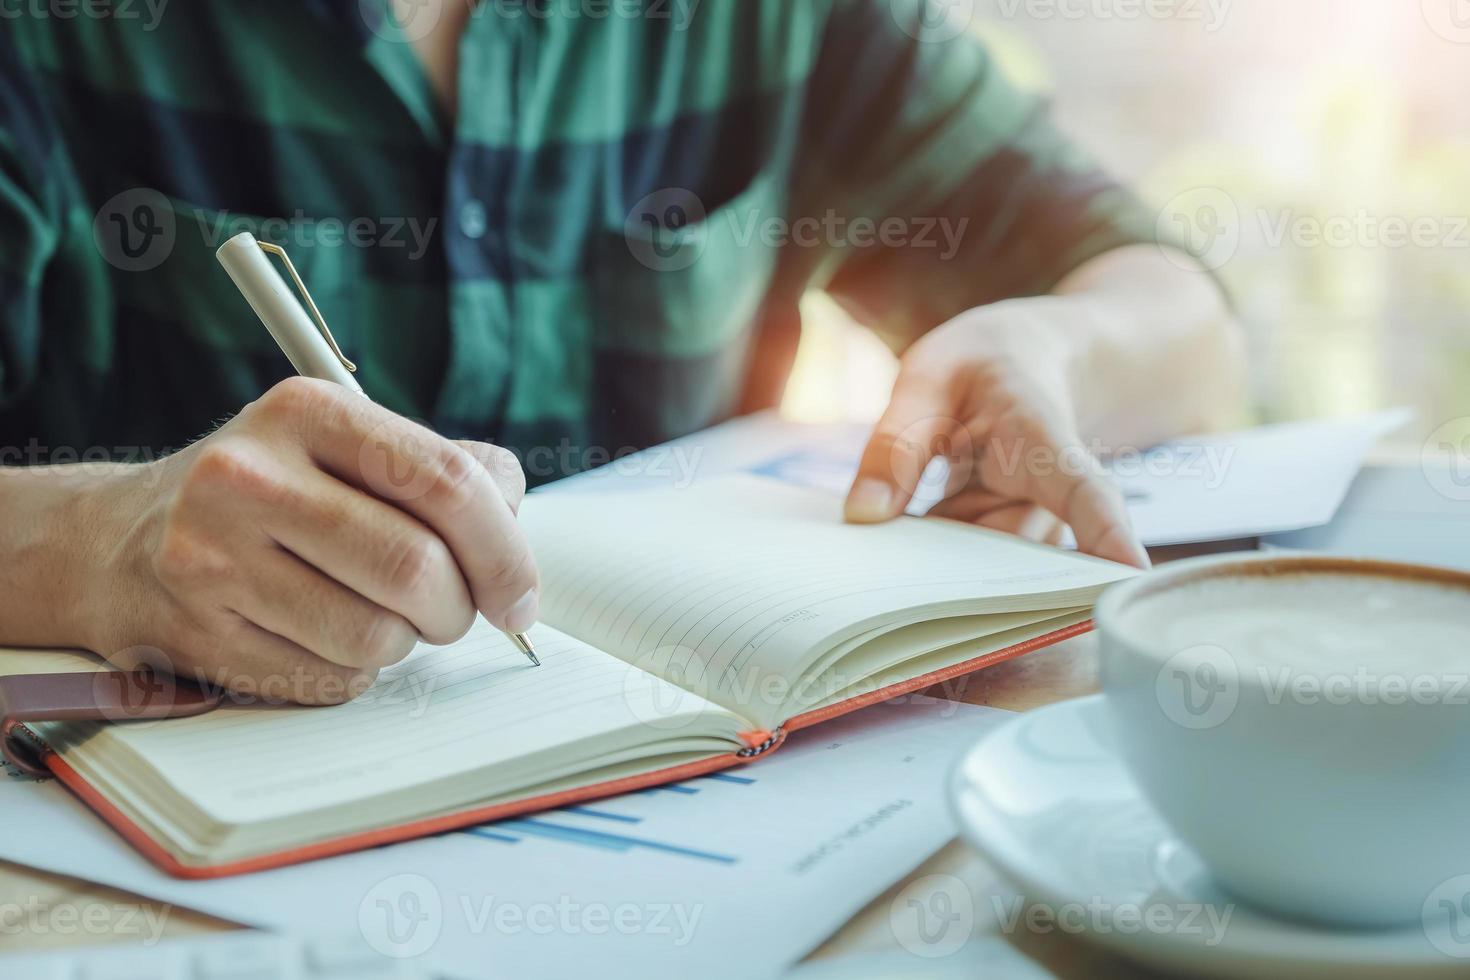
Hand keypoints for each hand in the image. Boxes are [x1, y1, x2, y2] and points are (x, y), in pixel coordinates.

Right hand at [73, 378, 538, 703]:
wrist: (118, 542)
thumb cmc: (270, 494)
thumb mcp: (345, 447)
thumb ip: (445, 472)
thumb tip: (515, 529)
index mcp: (307, 411)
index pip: (445, 481)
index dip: (504, 549)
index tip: (519, 596)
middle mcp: (249, 474)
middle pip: (415, 567)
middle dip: (458, 608)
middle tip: (452, 612)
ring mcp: (212, 555)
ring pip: (376, 635)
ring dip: (403, 641)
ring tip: (378, 615)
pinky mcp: (198, 632)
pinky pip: (329, 678)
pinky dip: (351, 670)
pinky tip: (320, 636)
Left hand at [843, 300, 1149, 567]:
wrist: (1027, 361)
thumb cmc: (984, 362)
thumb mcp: (929, 376)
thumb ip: (897, 441)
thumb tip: (864, 516)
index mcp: (1043, 439)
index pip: (1084, 489)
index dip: (1107, 532)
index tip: (1132, 574)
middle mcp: (1048, 496)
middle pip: (1021, 561)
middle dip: (959, 587)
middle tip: (883, 596)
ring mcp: (1029, 524)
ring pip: (985, 573)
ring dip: (933, 577)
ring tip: (878, 571)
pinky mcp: (1003, 541)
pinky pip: (964, 568)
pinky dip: (925, 566)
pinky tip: (886, 558)